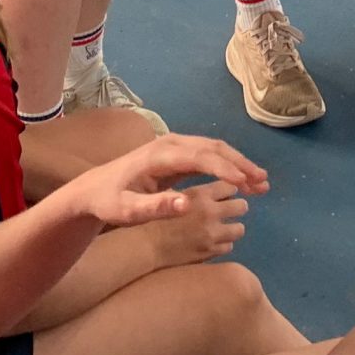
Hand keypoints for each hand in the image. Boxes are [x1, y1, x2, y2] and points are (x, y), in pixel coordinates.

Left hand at [57, 133, 268, 232]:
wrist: (92, 190)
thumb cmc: (108, 202)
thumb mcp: (125, 211)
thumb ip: (155, 208)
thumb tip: (187, 204)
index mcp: (160, 154)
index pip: (200, 157)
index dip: (225, 169)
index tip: (246, 183)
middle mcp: (171, 144)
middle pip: (213, 148)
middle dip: (240, 164)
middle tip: (263, 183)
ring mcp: (175, 146)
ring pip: (215, 149)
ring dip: (239, 164)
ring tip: (261, 183)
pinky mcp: (177, 154)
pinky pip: (209, 155)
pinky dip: (228, 165)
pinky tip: (241, 180)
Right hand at [143, 179, 251, 263]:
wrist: (144, 246)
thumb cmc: (153, 217)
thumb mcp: (174, 196)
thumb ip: (196, 193)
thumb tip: (214, 192)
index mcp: (200, 194)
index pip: (230, 186)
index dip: (228, 189)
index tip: (224, 193)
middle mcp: (211, 212)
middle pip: (241, 205)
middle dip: (236, 207)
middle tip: (228, 210)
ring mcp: (212, 234)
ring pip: (239, 228)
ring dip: (232, 227)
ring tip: (222, 228)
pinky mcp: (210, 252)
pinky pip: (228, 246)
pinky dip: (223, 244)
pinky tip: (213, 242)